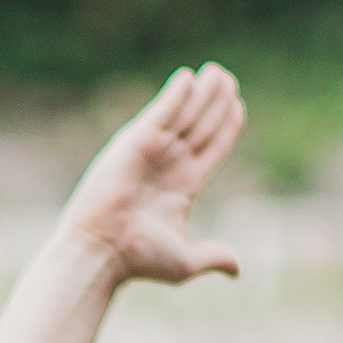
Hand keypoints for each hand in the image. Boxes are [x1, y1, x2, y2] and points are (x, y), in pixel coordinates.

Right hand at [59, 63, 247, 290]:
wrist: (103, 252)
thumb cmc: (139, 259)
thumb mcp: (185, 259)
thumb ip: (213, 256)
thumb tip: (236, 270)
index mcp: (185, 186)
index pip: (213, 147)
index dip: (227, 126)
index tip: (238, 106)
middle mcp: (170, 164)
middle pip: (202, 125)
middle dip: (216, 102)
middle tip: (228, 79)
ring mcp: (153, 152)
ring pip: (186, 115)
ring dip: (203, 93)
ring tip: (219, 73)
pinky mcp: (135, 143)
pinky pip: (161, 113)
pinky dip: (176, 95)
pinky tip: (191, 78)